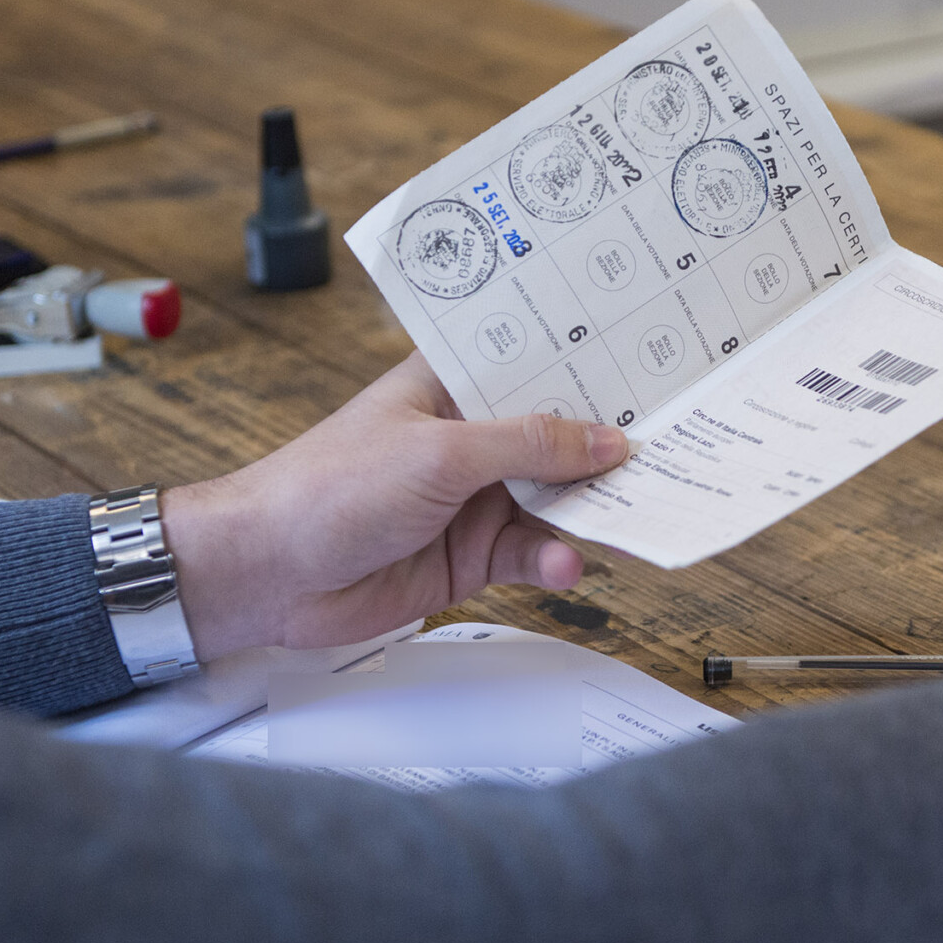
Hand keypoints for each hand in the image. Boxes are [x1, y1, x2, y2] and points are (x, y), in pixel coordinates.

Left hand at [160, 354, 630, 656]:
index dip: (590, 370)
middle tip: (672, 448)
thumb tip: (604, 441)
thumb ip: (527, 444)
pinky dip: (555, 560)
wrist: (269, 574)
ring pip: (555, 500)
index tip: (655, 371)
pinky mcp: (471, 557)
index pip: (535, 368)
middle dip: (607, 447)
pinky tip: (566, 565)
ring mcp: (473, 499)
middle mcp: (469, 439)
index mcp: (453, 387)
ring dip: (590, 511)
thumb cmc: (327, 489)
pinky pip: (532, 553)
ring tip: (632, 516)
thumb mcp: (439, 452)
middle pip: (557, 438)